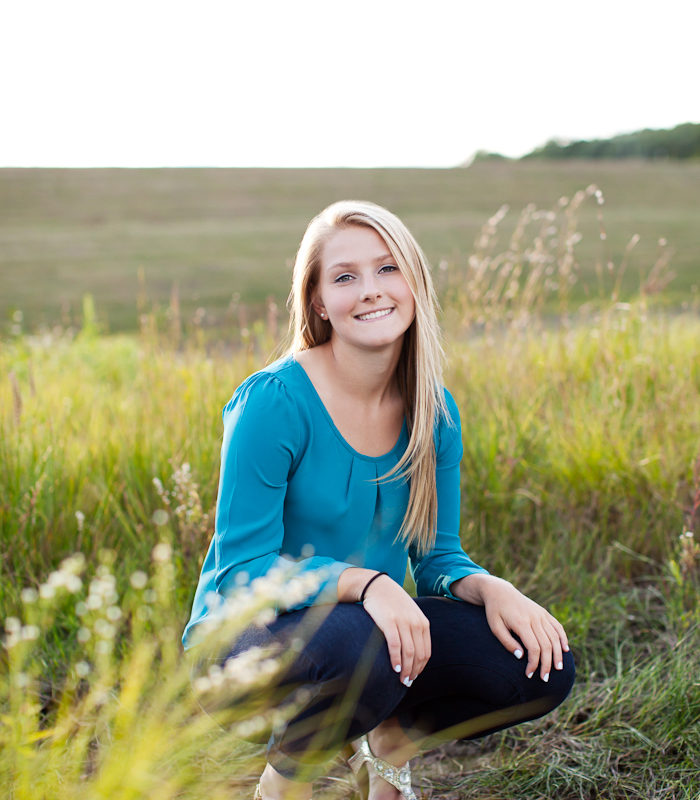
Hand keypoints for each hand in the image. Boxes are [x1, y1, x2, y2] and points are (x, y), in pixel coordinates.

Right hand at [361, 574, 431, 687]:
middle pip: (418, 655)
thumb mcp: (410, 614)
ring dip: (406, 669)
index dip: (421, 667)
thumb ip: (415, 630)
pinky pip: (395, 645)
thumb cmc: (393, 602)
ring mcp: (403, 622)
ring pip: (408, 653)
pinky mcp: (389, 622)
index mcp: (423, 623)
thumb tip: (415, 654)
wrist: (378, 586)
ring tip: (401, 679)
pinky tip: (394, 667)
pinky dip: (396, 659)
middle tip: (407, 682)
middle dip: (414, 672)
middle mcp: (415, 623)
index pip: (426, 652)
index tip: (414, 676)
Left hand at [452, 574, 568, 681]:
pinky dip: (563, 638)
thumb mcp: (495, 627)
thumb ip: (507, 642)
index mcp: (521, 623)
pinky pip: (557, 626)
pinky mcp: (543, 612)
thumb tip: (521, 657)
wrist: (499, 591)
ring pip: (555, 637)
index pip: (534, 648)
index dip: (534, 664)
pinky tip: (565, 650)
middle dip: (547, 664)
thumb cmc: (495, 611)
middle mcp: (534, 618)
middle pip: (547, 645)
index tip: (529, 674)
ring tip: (558, 669)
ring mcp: (540, 614)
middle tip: (545, 678)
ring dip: (558, 654)